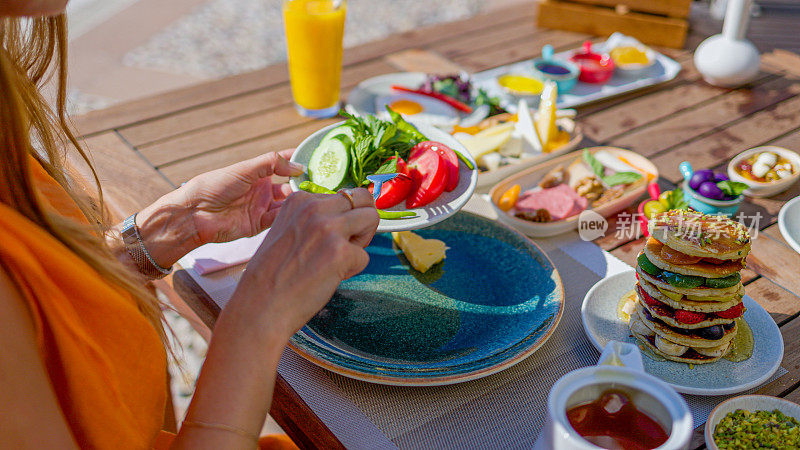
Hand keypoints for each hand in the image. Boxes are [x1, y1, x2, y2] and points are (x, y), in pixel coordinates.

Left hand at [133, 150, 303, 267]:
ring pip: (288, 203)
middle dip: (305, 184)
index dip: (299, 161)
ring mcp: (262, 207)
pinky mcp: (259, 225)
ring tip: (318, 198)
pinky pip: (279, 219)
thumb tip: (298, 165)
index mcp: (257, 172)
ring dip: (300, 201)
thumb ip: (272, 163)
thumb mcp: (245, 168)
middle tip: (325, 183)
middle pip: (290, 185)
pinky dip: (290, 216)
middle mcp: (262, 189)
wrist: (196, 213)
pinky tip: (301, 212)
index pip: (283, 163)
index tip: (319, 160)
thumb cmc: (215, 185)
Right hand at [228, 188, 378, 339]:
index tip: (327, 238)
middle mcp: (314, 207)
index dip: (342, 218)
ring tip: (338, 261)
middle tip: (344, 246)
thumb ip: (314, 219)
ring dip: (361, 242)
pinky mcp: (340, 252)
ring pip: (372, 218)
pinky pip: (365, 256)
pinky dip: (352, 271)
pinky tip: (328, 278)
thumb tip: (350, 215)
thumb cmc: (272, 276)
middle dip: (361, 223)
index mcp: (299, 199)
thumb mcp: (287, 230)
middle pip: (362, 200)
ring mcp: (328, 227)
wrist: (259, 307)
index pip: (342, 197)